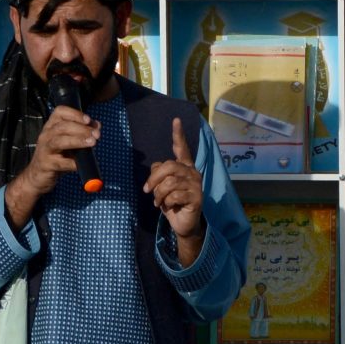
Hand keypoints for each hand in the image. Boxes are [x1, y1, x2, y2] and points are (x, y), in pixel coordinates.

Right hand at [5, 105, 99, 226]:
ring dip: (77, 141)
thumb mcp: (68, 142)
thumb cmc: (55, 156)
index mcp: (51, 126)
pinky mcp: (46, 164)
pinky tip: (80, 164)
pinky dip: (72, 163)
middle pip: (62, 126)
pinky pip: (60, 163)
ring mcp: (45, 150)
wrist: (37, 176)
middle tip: (96, 134)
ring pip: (59, 141)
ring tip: (92, 143)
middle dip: (82, 129)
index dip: (75, 114)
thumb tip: (97, 126)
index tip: (89, 120)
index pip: (60, 112)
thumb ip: (82, 133)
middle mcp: (46, 135)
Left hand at [144, 118, 203, 240]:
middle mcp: (192, 172)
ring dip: (159, 194)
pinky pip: (174, 195)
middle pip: (168, 166)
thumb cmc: (172, 202)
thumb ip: (159, 174)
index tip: (175, 120)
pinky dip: (166, 202)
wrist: (183, 223)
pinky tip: (168, 206)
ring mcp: (196, 184)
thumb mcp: (162, 187)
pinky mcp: (197, 197)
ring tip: (159, 202)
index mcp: (184, 167)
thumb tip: (156, 168)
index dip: (178, 134)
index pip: (182, 148)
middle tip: (147, 190)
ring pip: (169, 182)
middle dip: (154, 179)